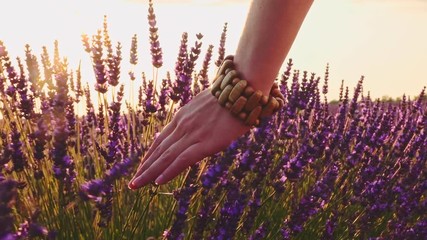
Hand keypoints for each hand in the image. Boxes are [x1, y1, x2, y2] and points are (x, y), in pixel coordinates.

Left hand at [128, 89, 250, 188]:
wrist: (241, 90)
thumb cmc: (229, 97)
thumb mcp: (205, 105)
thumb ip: (196, 117)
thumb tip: (196, 124)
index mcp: (182, 117)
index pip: (161, 139)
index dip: (150, 154)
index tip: (142, 166)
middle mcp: (183, 125)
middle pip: (159, 150)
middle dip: (145, 166)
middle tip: (133, 181)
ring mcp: (193, 134)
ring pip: (165, 157)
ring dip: (149, 172)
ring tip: (136, 184)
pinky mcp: (205, 142)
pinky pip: (183, 159)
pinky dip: (169, 171)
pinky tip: (158, 181)